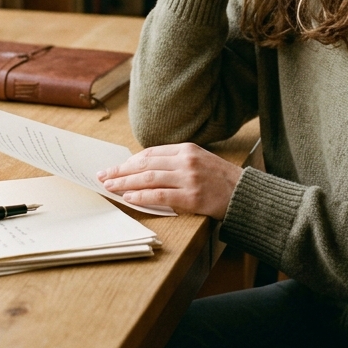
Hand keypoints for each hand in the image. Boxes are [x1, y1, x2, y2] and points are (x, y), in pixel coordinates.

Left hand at [97, 143, 243, 219]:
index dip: (128, 161)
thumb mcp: (199, 161)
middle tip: (103, 176)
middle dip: (121, 171)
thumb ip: (175, 162)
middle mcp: (186, 161)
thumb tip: (143, 169)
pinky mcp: (192, 197)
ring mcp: (189, 178)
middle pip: (145, 164)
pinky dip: (142, 197)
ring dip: (125, 183)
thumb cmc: (220, 180)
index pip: (149, 153)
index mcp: (186, 149)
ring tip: (110, 187)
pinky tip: (129, 198)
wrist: (245, 195)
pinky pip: (160, 196)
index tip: (113, 167)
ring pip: (149, 179)